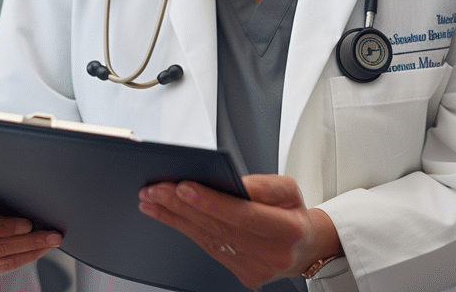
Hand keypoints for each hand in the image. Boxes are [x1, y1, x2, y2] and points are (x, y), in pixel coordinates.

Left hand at [137, 174, 339, 288]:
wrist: (304, 248)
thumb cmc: (292, 214)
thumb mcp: (287, 189)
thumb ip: (259, 184)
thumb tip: (227, 181)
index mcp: (287, 228)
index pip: (243, 214)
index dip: (211, 202)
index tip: (183, 187)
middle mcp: (271, 253)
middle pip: (218, 228)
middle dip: (181, 206)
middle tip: (155, 189)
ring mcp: (255, 268)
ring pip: (208, 239)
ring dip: (175, 218)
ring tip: (152, 199)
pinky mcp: (243, 275)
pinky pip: (208, 249)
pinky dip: (185, 230)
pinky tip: (167, 215)